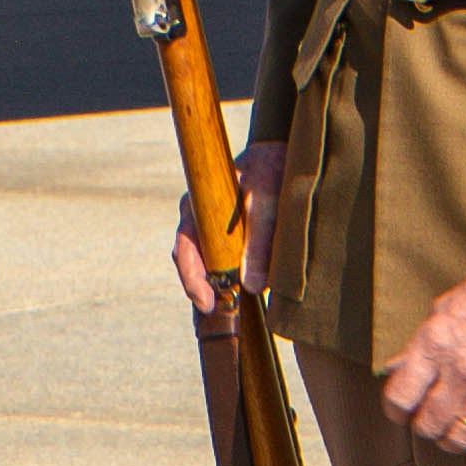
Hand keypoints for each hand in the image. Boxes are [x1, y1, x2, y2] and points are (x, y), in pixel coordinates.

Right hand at [174, 142, 283, 321]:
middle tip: (226, 311)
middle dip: (206, 289)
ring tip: (239, 306)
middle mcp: (198, 220)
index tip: (208, 303)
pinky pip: (225, 261)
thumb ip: (260, 241)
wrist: (280, 154)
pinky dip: (234, 276)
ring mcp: (211, 229)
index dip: (192, 279)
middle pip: (193, 263)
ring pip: (209, 264)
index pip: (185, 249)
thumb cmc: (269, 169)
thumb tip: (252, 286)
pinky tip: (251, 288)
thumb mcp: (267, 201)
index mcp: (197, 206)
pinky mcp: (228, 236)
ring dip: (221, 284)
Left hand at [384, 267, 465, 454]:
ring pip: (459, 439)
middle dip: (423, 426)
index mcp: (435, 344)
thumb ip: (417, 345)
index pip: (400, 398)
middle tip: (428, 419)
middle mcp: (460, 371)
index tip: (400, 411)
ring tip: (452, 428)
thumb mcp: (443, 310)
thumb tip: (393, 369)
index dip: (395, 411)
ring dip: (450, 438)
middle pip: (428, 425)